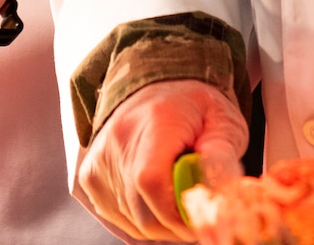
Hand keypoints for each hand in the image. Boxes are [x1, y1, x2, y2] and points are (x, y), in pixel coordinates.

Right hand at [76, 79, 247, 242]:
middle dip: (175, 226)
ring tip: (178, 199)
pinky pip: (118, 217)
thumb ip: (221, 160)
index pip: (152, 182)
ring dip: (160, 224)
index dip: (177, 215)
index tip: (201, 221)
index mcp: (155, 123)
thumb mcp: (223, 123)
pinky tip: (156, 199)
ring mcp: (100, 160)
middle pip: (142, 212)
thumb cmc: (194, 108)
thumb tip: (220, 201)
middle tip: (197, 215)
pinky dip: (141, 220)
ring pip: (132, 222)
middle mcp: (119, 140)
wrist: (156, 85)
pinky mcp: (90, 176)